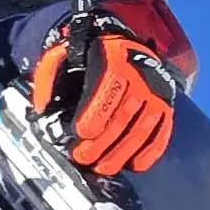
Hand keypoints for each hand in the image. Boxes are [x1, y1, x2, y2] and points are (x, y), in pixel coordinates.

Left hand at [30, 9, 180, 176]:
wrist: (120, 42)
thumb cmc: (87, 55)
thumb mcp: (62, 55)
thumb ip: (48, 78)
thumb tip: (42, 110)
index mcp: (113, 57)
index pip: (108, 88)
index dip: (95, 114)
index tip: (79, 133)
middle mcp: (141, 74)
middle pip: (124, 114)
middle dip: (102, 141)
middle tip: (83, 157)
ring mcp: (157, 91)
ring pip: (142, 127)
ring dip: (122, 152)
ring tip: (102, 167)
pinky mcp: (167, 104)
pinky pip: (162, 131)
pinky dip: (150, 151)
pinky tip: (134, 165)